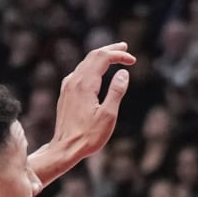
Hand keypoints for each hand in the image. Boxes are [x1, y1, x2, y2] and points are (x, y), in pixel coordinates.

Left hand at [50, 43, 135, 162]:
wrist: (65, 148)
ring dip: (100, 57)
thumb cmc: (88, 136)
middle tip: (124, 48)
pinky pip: (79, 72)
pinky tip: (96, 72)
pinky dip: (91, 67)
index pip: (102, 58)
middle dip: (110, 50)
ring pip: (85, 63)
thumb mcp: (108, 115)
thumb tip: (124, 73)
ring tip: (113, 56)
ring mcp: (68, 86)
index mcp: (85, 84)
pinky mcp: (66, 93)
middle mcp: (74, 81)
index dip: (118, 55)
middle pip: (92, 56)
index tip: (132, 60)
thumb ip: (116, 92)